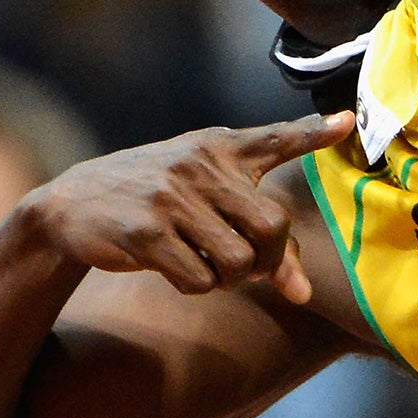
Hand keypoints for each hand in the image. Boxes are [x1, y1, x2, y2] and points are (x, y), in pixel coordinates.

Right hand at [26, 112, 353, 304]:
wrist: (70, 205)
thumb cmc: (154, 200)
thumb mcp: (203, 194)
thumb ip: (258, 230)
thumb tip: (303, 294)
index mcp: (217, 147)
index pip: (273, 139)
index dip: (311, 135)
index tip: (346, 124)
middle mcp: (199, 165)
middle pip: (273, 227)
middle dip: (268, 259)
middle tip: (245, 264)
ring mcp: (171, 197)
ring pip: (239, 260)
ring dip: (230, 277)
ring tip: (207, 265)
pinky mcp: (146, 232)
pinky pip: (200, 279)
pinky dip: (198, 285)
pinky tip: (178, 270)